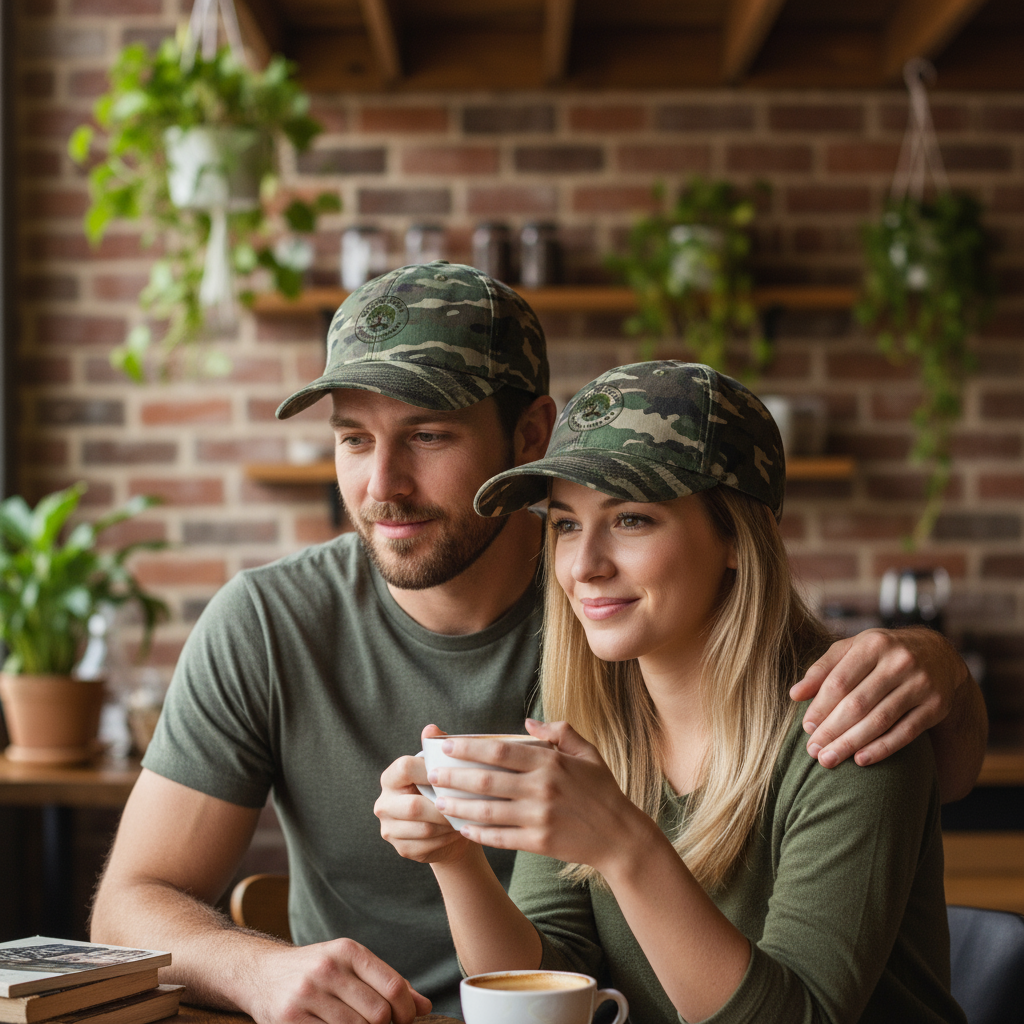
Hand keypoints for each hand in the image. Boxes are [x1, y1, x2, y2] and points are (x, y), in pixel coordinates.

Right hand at [246, 938, 430, 1023]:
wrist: (262, 972)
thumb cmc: (316, 970)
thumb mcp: (350, 964)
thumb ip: (386, 983)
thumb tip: (424, 1006)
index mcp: (349, 951)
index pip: (394, 987)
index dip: (407, 1011)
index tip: (405, 1021)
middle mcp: (328, 969)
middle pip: (378, 1014)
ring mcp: (307, 994)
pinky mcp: (290, 1018)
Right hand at [375, 724, 474, 865]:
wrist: (447, 828)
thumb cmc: (443, 790)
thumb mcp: (441, 768)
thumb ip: (435, 748)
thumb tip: (431, 728)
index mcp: (391, 778)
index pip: (404, 768)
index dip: (429, 770)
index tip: (452, 774)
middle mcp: (384, 803)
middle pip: (413, 806)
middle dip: (443, 806)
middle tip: (467, 804)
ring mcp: (390, 829)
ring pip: (423, 829)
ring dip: (448, 824)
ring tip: (466, 817)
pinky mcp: (402, 849)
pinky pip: (427, 846)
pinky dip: (447, 839)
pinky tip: (458, 831)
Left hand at [430, 720, 650, 874]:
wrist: (619, 836)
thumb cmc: (602, 790)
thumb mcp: (587, 753)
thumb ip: (559, 732)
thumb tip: (528, 722)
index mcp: (550, 763)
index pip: (500, 752)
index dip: (469, 748)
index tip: (447, 746)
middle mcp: (541, 789)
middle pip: (486, 781)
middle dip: (454, 777)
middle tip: (432, 774)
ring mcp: (539, 818)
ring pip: (487, 812)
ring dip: (458, 807)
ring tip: (439, 802)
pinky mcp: (538, 842)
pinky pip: (500, 837)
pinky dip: (477, 833)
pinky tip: (462, 828)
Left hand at [790, 627, 968, 768]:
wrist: (938, 654)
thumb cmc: (881, 654)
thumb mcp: (852, 650)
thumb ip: (823, 670)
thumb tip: (794, 695)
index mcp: (873, 644)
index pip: (839, 681)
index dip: (820, 707)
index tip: (806, 727)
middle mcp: (899, 661)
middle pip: (858, 703)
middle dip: (832, 730)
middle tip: (813, 750)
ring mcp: (920, 684)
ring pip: (880, 720)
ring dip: (851, 743)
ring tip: (829, 759)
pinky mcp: (936, 705)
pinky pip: (905, 732)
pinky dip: (881, 749)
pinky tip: (860, 760)